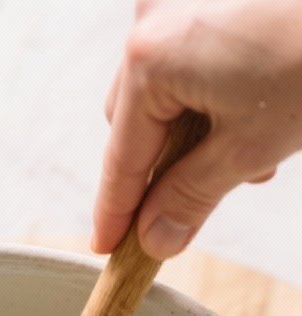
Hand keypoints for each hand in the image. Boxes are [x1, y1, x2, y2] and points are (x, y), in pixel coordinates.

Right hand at [93, 0, 301, 258]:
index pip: (121, 159)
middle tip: (195, 204)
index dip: (114, 212)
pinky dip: (208, 90)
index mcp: (150, 59)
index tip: (107, 248)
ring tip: (249, 151)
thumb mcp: (249, 147)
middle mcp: (154, 17)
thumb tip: (155, 238)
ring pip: (162, 88)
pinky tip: (252, 105)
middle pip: (133, 119)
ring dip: (192, 131)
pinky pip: (187, 53)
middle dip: (164, 166)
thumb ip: (191, 197)